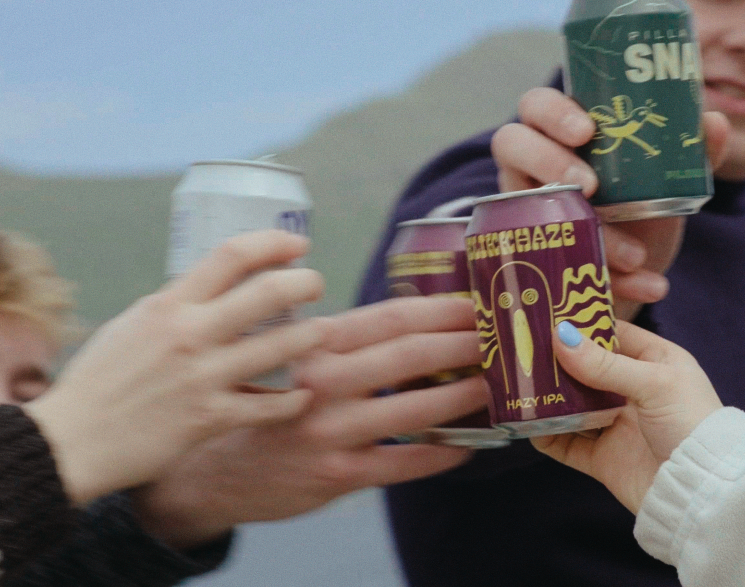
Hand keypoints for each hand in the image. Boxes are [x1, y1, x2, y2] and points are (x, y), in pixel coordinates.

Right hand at [24, 231, 321, 505]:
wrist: (73, 442)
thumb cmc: (101, 381)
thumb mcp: (132, 326)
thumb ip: (177, 307)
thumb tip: (217, 289)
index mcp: (168, 306)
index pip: (231, 255)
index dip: (273, 242)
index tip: (298, 244)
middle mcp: (189, 335)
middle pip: (268, 293)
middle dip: (307, 283)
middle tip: (317, 285)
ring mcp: (203, 377)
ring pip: (281, 346)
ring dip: (312, 336)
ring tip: (322, 333)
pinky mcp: (210, 418)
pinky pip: (270, 405)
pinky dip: (294, 398)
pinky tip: (303, 394)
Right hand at [130, 296, 486, 548]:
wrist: (210, 472)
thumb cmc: (266, 404)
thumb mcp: (294, 357)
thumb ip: (345, 340)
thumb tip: (418, 318)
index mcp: (315, 345)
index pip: (392, 316)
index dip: (443, 308)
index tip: (481, 301)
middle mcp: (323, 383)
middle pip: (411, 355)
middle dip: (465, 344)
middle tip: (503, 337)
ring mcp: (331, 431)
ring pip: (416, 409)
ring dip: (464, 396)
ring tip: (497, 386)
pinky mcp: (337, 474)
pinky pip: (404, 463)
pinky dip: (442, 454)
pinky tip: (467, 446)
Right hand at [493, 88, 729, 319]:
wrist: (639, 264)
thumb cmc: (643, 201)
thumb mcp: (668, 177)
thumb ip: (691, 150)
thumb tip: (713, 121)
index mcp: (560, 134)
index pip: (536, 104)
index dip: (552, 112)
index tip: (586, 130)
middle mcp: (531, 167)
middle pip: (510, 143)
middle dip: (548, 161)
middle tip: (590, 185)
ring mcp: (527, 212)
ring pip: (529, 213)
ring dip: (585, 234)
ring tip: (633, 254)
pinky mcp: (540, 259)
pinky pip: (563, 268)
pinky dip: (615, 281)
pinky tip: (650, 285)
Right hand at [530, 320, 721, 513]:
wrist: (701, 490)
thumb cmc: (691, 423)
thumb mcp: (654, 383)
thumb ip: (606, 364)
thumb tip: (561, 338)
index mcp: (656, 363)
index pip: (614, 335)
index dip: (584, 325)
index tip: (547, 315)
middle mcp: (634, 391)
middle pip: (588, 370)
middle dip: (558, 362)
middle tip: (521, 348)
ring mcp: (617, 425)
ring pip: (573, 405)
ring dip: (548, 397)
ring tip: (517, 383)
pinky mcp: (603, 458)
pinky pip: (567, 444)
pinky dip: (547, 435)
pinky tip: (527, 424)